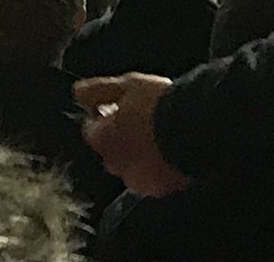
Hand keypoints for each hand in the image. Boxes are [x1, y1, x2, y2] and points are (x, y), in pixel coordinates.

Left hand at [75, 74, 187, 197]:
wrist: (196, 128)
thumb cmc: (160, 104)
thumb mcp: (128, 85)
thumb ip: (99, 90)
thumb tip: (77, 92)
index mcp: (104, 140)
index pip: (90, 130)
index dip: (100, 116)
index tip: (113, 106)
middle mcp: (116, 165)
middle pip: (111, 152)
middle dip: (119, 138)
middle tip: (139, 119)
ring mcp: (139, 180)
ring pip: (132, 167)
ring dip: (138, 155)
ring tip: (157, 135)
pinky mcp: (162, 188)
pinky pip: (153, 177)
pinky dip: (157, 166)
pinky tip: (170, 150)